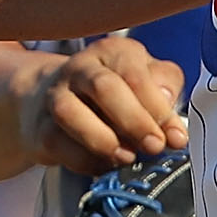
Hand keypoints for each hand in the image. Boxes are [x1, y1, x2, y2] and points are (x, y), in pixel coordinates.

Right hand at [19, 38, 186, 174]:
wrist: (55, 99)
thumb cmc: (114, 92)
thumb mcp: (147, 79)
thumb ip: (164, 88)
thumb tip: (169, 106)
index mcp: (113, 52)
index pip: (136, 74)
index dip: (158, 108)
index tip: (175, 137)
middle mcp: (81, 67)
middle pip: (103, 87)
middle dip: (133, 121)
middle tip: (153, 146)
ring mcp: (55, 95)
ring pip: (70, 112)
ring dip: (102, 139)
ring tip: (126, 157)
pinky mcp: (40, 126)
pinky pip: (57, 142)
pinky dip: (84, 159)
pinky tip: (105, 165)